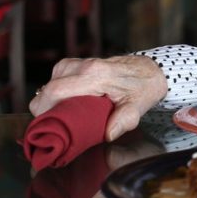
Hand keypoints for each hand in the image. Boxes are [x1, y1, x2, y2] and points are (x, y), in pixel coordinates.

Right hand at [29, 55, 167, 141]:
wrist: (152, 70)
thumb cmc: (144, 88)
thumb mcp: (138, 107)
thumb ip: (124, 120)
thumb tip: (108, 135)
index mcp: (95, 75)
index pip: (55, 91)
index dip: (44, 110)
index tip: (48, 126)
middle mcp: (85, 65)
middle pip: (47, 88)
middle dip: (44, 108)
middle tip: (57, 124)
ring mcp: (82, 62)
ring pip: (50, 81)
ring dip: (52, 99)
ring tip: (65, 113)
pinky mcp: (81, 63)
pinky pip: (59, 76)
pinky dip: (58, 89)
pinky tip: (69, 101)